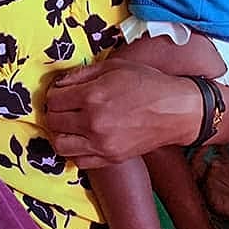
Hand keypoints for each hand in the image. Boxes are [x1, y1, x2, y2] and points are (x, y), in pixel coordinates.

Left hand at [44, 58, 201, 167]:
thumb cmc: (146, 83)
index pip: (53, 100)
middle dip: (55, 112)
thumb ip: (81, 73)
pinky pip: (79, 161)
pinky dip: (75, 151)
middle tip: (64, 106)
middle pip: (53, 122)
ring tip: (70, 124)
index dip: (54, 94)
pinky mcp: (111, 158)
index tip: (61, 92)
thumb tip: (59, 83)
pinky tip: (83, 139)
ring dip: (60, 134)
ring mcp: (102, 144)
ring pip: (61, 145)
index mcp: (92, 96)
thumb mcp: (113, 66)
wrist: (175, 110)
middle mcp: (93, 123)